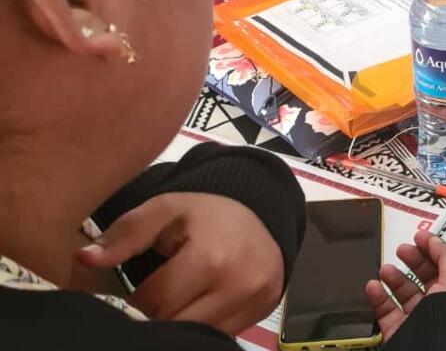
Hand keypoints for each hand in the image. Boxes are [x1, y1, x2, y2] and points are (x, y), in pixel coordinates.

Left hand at [76, 193, 282, 334]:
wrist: (261, 216)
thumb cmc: (207, 214)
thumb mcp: (166, 209)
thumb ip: (125, 233)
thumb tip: (84, 259)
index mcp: (211, 258)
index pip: (155, 301)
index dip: (136, 299)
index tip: (134, 291)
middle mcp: (237, 286)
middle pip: (175, 323)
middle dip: (156, 314)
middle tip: (153, 296)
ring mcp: (253, 303)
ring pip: (196, 335)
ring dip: (179, 322)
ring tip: (176, 299)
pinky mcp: (260, 313)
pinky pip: (218, 335)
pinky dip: (201, 325)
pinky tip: (198, 304)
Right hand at [365, 232, 445, 341]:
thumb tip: (437, 242)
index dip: (437, 249)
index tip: (420, 236)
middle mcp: (443, 307)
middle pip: (429, 277)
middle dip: (415, 260)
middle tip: (402, 249)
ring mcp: (421, 320)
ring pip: (406, 292)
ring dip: (395, 277)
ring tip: (385, 269)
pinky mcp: (400, 332)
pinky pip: (387, 311)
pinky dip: (378, 297)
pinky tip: (373, 286)